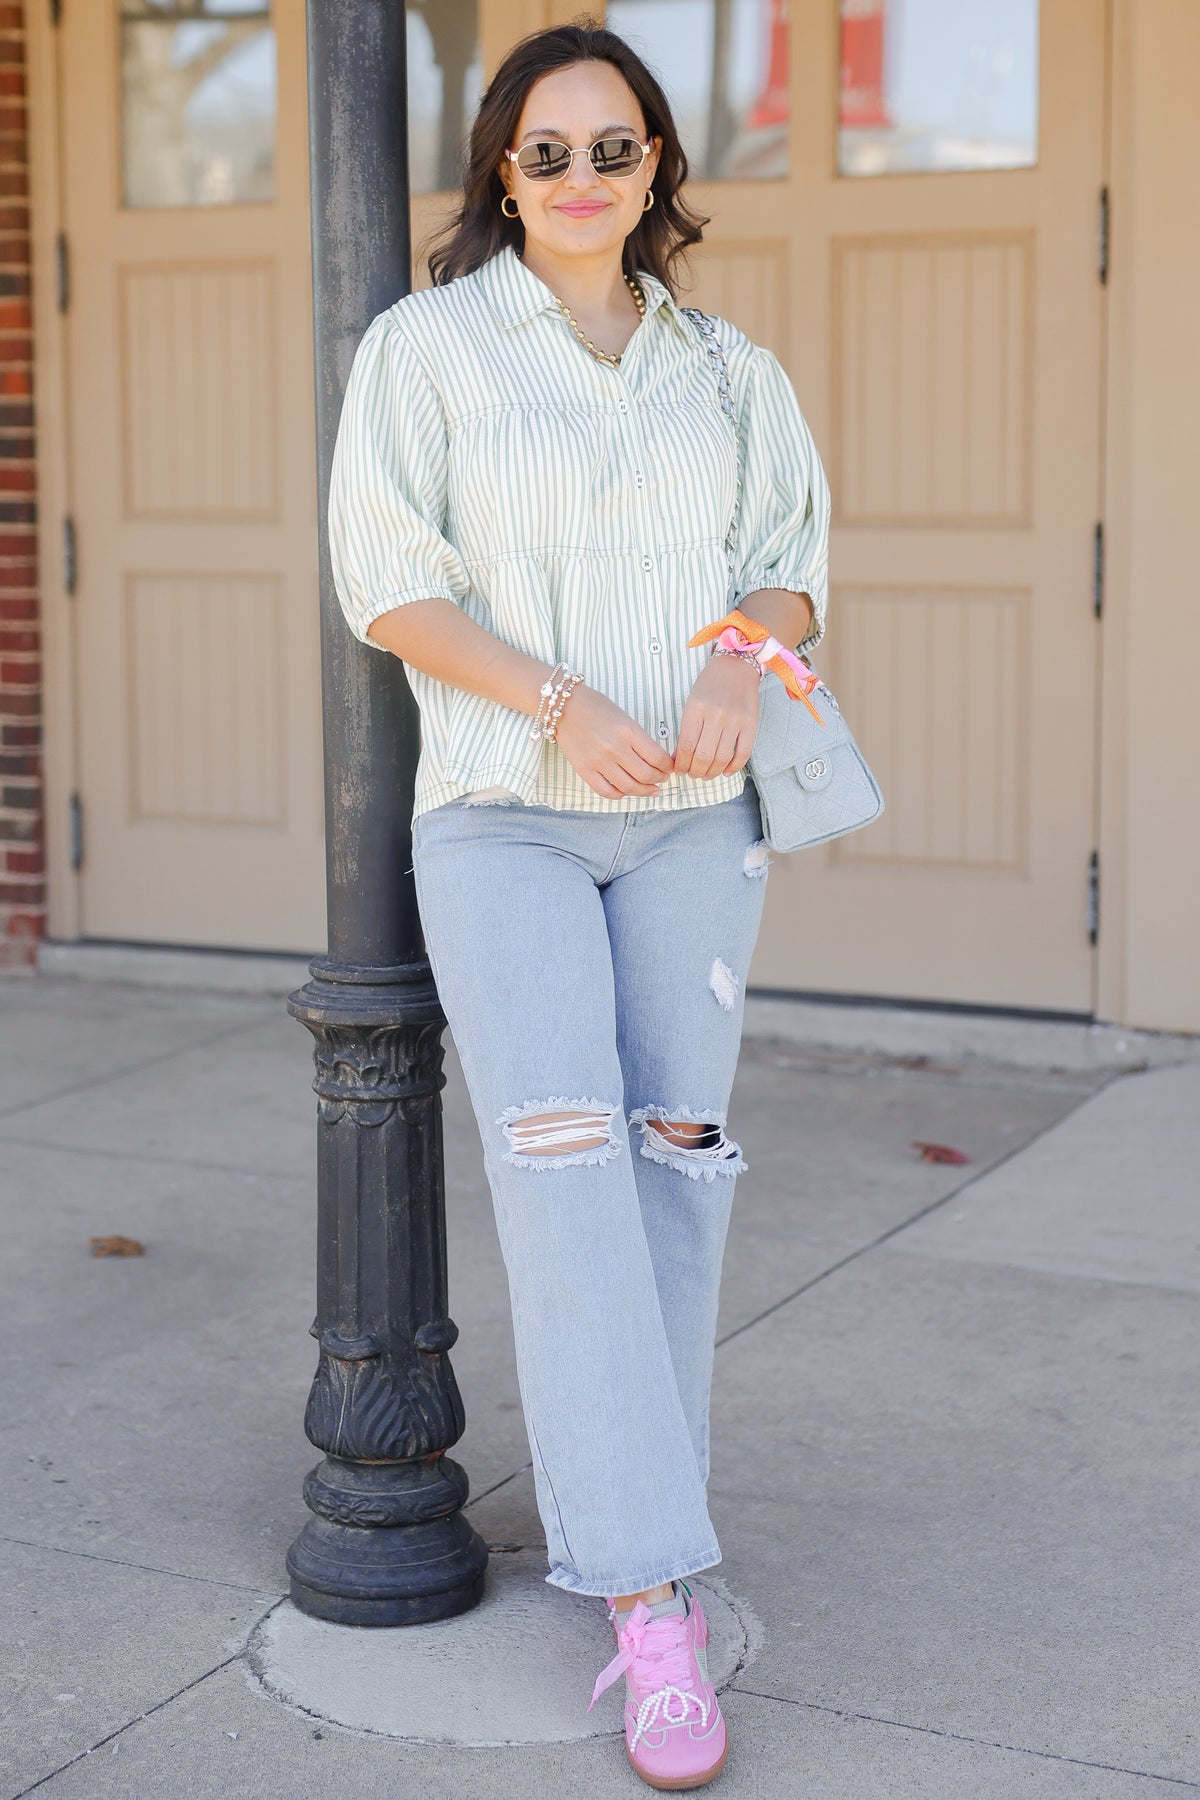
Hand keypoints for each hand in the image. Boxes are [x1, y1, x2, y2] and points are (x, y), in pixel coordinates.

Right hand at [553, 685, 673, 798]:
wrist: (563, 705)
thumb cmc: (595, 707)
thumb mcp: (624, 717)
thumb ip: (638, 739)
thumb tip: (655, 759)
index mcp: (629, 731)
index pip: (658, 758)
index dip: (668, 767)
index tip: (669, 767)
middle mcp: (615, 748)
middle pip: (647, 775)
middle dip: (659, 779)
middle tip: (662, 779)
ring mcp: (599, 761)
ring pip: (629, 787)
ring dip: (644, 790)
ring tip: (650, 789)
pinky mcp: (585, 770)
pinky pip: (607, 791)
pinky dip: (620, 794)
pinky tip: (626, 790)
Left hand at [673, 653, 760, 778]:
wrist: (736, 666)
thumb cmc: (710, 685)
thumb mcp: (691, 702)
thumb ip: (686, 730)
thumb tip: (678, 758)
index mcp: (696, 709)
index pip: (686, 747)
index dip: (681, 764)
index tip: (679, 770)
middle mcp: (715, 716)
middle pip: (703, 756)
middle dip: (695, 772)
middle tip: (692, 774)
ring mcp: (735, 720)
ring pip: (722, 758)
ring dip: (712, 772)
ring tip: (706, 774)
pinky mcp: (751, 724)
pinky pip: (743, 753)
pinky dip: (734, 767)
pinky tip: (726, 772)